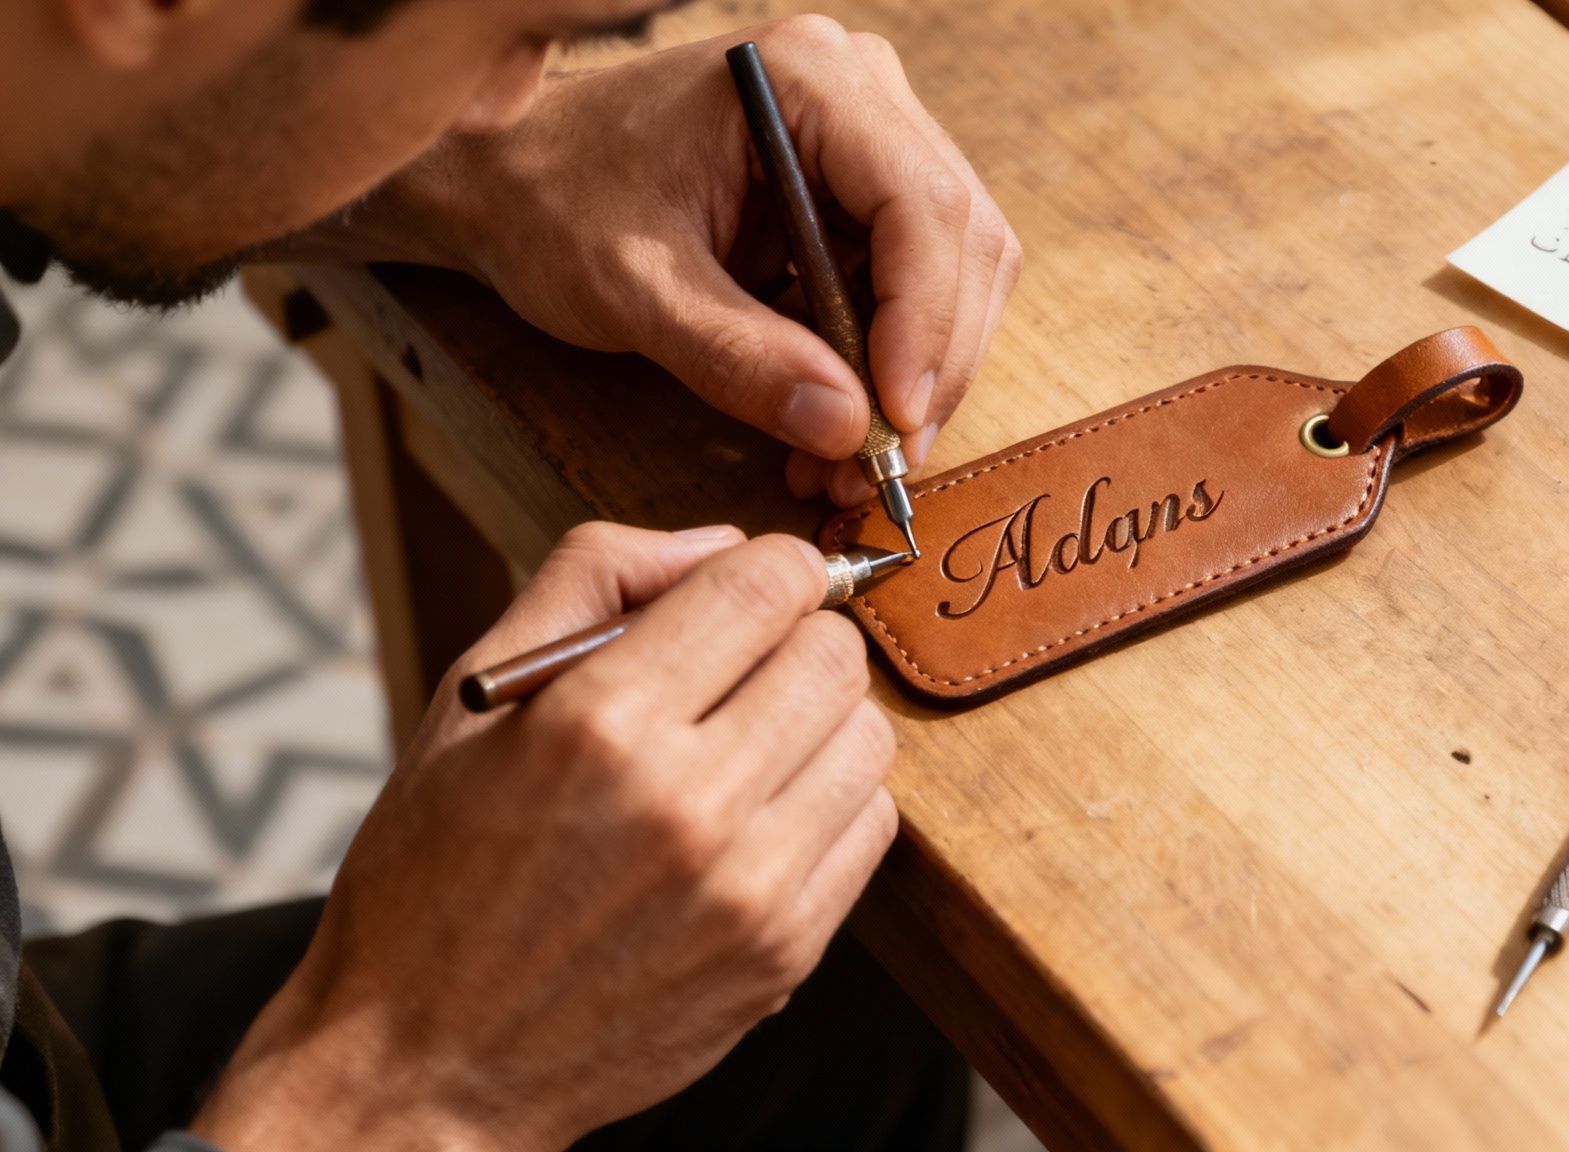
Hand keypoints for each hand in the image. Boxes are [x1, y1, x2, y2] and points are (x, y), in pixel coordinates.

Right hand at [189, 523, 898, 1151]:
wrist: (427, 1065)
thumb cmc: (437, 875)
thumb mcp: (476, 699)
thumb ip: (594, 580)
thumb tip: (719, 540)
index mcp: (600, 724)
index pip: (768, 584)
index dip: (770, 567)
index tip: (748, 587)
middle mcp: (688, 804)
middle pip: (835, 655)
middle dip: (796, 639)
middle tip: (740, 668)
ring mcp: (748, 888)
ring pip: (868, 736)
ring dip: (820, 720)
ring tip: (747, 743)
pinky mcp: (785, 952)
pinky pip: (872, 826)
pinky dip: (831, 801)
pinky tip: (761, 813)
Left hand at [424, 18, 1021, 505]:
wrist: (511, 179)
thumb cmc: (555, 203)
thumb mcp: (635, 290)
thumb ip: (740, 357)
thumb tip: (846, 427)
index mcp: (807, 79)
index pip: (920, 204)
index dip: (924, 322)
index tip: (893, 419)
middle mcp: (860, 91)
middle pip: (961, 240)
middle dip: (929, 365)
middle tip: (879, 465)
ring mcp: (869, 140)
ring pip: (956, 272)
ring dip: (917, 377)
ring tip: (847, 461)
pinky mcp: (861, 194)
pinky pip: (915, 287)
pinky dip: (887, 367)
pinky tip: (836, 424)